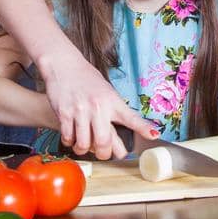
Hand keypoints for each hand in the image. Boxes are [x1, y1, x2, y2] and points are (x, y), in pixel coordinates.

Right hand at [40, 49, 157, 159]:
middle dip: (104, 154)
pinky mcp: (64, 113)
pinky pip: (68, 138)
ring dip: (84, 149)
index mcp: (112, 101)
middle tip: (103, 152)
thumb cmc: (86, 79)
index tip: (154, 135)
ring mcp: (80, 111)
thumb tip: (119, 138)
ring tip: (84, 144)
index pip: (131, 117)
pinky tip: (72, 137)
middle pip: (104, 142)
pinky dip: (70, 142)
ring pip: (84, 144)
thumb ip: (113, 113)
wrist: (63, 65)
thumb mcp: (106, 92)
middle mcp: (98, 107)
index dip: (143, 128)